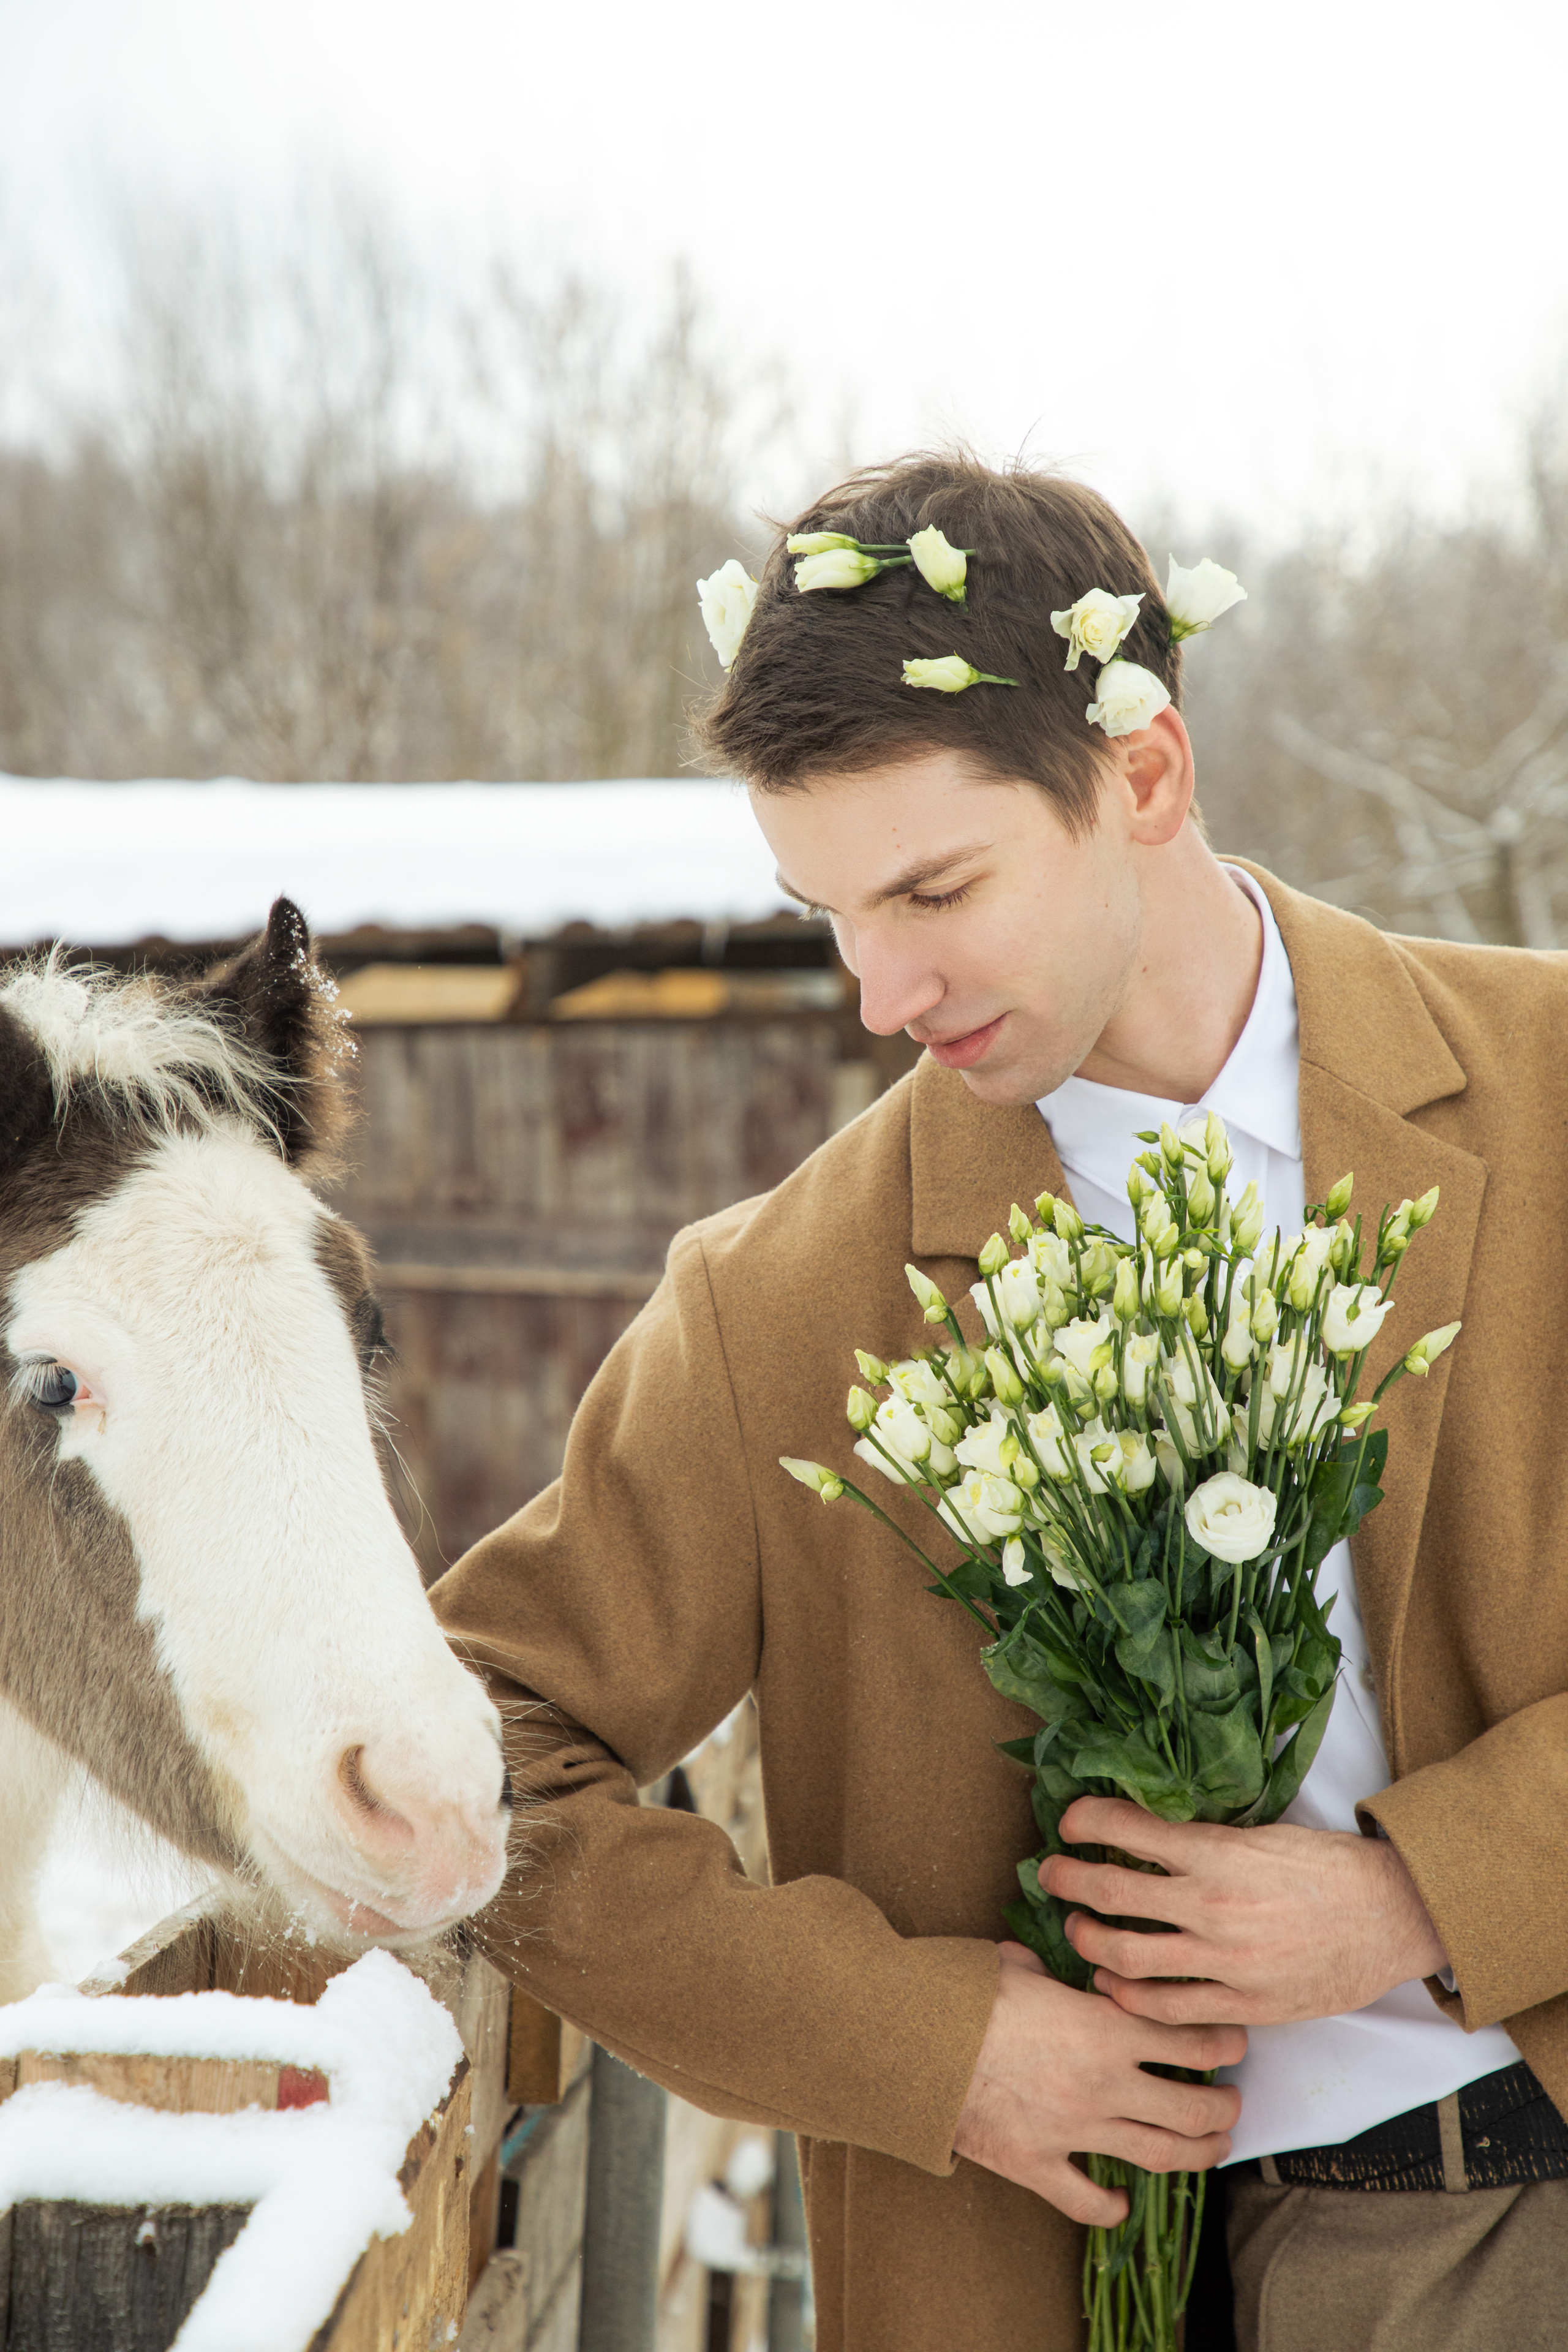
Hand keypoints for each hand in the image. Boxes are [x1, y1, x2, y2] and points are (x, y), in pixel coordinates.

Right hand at [953, 1941, 1245, 2226]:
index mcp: (1103, 2029)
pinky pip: (1088, 2200)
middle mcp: (1102, 2085)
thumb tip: (1041, 1966)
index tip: (1234, 2041)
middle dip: (1223, 2107)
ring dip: (1197, 2154)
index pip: (1187, 2039)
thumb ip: (1044, 1970)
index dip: (1221, 2041)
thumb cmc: (961, 1996)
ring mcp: (1074, 2131)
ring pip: (1159, 2155)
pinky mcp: (1037, 2165)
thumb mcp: (1014, 1965)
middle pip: (1191, 2108)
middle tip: (1230, 2102)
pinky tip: (1121, 2203)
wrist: (911, 2043)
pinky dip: (1111, 2207)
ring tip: (1211, 2148)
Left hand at [1043, 1796, 1447, 2028]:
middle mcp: (1212, 1905)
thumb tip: (1149, 1837)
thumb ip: (1205, 1842)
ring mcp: (1225, 1962)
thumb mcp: (1261, 1835)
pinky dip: (1129, 1997)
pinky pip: (1167, 2009)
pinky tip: (1112, 1984)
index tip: (1068, 1822)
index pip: (1127, 1830)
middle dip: (1067, 1880)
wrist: (1393, 1915)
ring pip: (1127, 1958)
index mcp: (1218, 1853)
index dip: (1085, 1822)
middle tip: (1049, 1873)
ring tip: (1078, 1928)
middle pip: (1110, 1893)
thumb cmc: (1328, 1868)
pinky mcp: (1242, 2005)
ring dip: (1089, 1940)